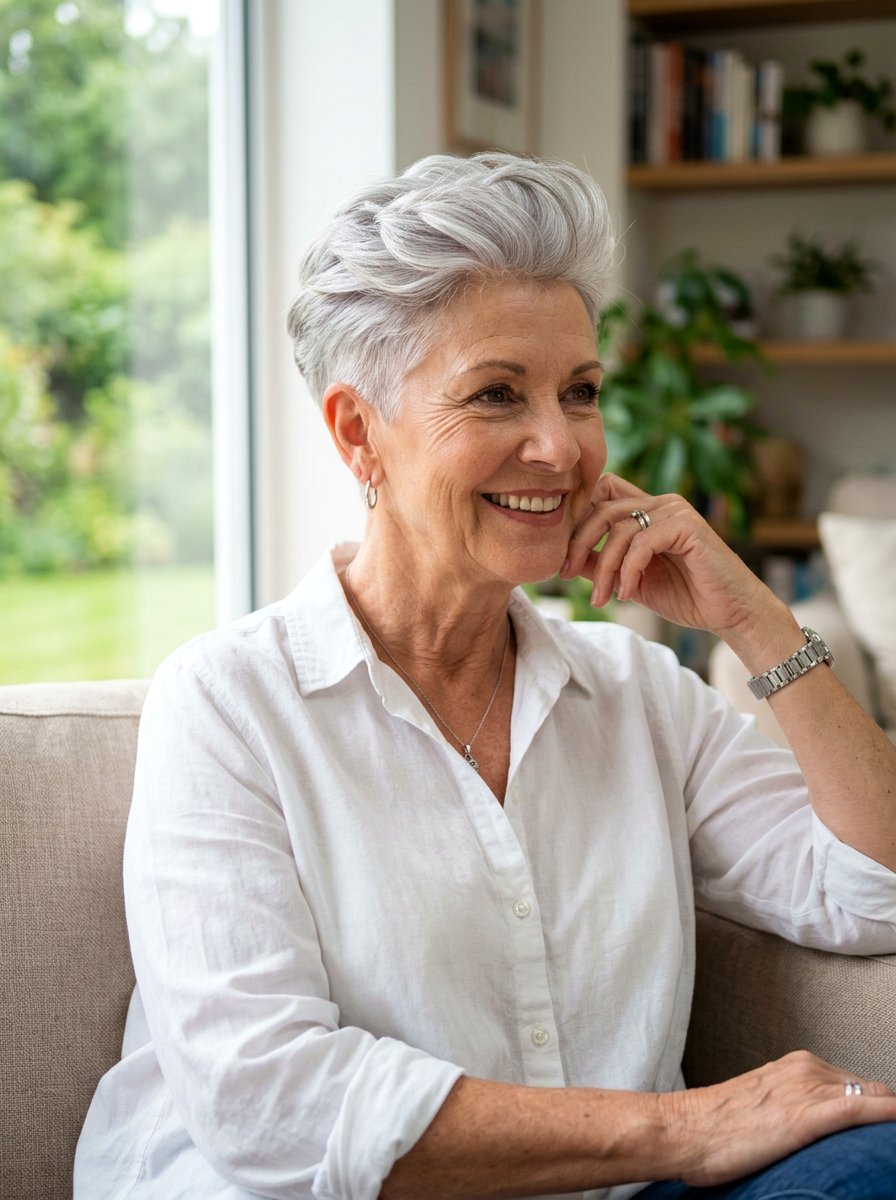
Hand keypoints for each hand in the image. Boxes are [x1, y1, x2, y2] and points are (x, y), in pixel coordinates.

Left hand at [561, 473, 773, 636]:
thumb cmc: (685, 595)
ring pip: (619, 528)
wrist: (729, 613)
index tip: (561, 556)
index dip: (576, 517)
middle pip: (602, 506)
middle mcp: (660, 503)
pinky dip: (628, 569)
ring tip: (602, 597)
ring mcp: (675, 511)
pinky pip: (642, 541)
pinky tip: (627, 593)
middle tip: (567, 575)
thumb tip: (565, 558)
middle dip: (578, 542)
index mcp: (646, 510)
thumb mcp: (630, 580)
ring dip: (605, 567)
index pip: (600, 492)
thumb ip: (602, 565)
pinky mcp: (688, 526)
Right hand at [661, 1051, 895, 1186]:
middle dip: (886, 1112)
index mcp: (795, 1065)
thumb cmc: (713, 1127)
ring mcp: (805, 1089)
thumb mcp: (761, 1105)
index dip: (877, 1108)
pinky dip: (886, 1115)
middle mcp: (804, 1069)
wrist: (682, 1129)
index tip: (884, 1127)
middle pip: (871, 1090)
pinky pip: (861, 1110)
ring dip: (888, 1116)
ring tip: (890, 1142)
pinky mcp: (803, 1117)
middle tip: (887, 1140)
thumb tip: (812, 1124)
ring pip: (872, 1097)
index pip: (857, 1085)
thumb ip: (791, 1104)